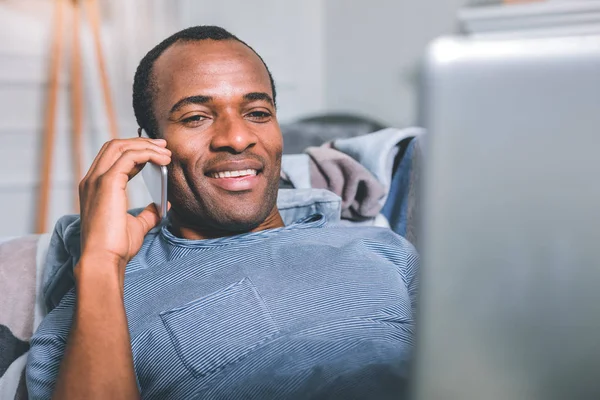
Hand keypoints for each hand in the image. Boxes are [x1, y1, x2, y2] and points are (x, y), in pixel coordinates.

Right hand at [78, 137, 170, 275]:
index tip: (156, 152)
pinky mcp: (107, 183)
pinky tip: (163, 160)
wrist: (104, 260)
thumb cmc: (115, 248)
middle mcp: (91, 180)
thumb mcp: (136, 226)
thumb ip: (148, 213)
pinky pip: (129, 157)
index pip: (112, 157)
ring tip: (166, 152)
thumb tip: (162, 205)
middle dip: (140, 142)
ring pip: (120, 146)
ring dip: (146, 145)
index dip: (134, 150)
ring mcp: (96, 180)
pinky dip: (147, 153)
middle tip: (163, 146)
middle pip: (115, 146)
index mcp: (94, 188)